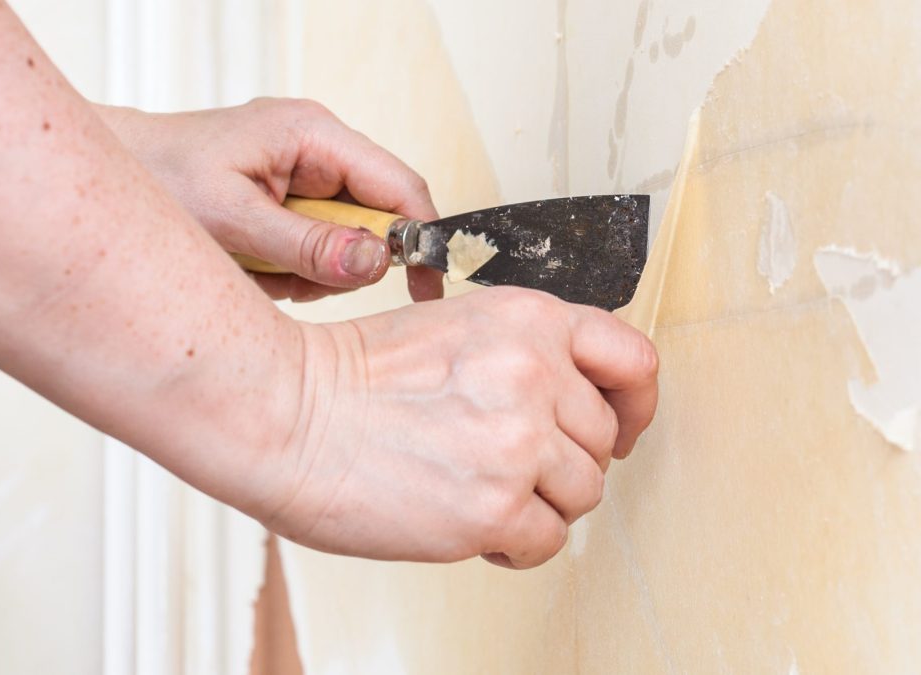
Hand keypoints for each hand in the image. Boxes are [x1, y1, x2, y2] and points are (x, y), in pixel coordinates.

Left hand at [98, 98, 444, 301]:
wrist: (115, 171)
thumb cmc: (157, 177)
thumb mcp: (232, 220)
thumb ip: (307, 247)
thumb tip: (377, 263)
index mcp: (313, 135)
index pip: (400, 186)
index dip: (421, 238)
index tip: (426, 288)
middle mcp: (318, 150)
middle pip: (377, 221)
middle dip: (340, 263)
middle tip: (290, 277)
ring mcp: (305, 176)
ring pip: (347, 243)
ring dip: (308, 272)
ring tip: (255, 265)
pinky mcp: (290, 202)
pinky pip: (317, 250)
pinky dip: (290, 271)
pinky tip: (252, 263)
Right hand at [259, 287, 658, 568]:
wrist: (286, 415)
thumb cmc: (348, 378)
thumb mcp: (453, 328)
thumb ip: (523, 357)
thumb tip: (571, 414)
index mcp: (527, 319)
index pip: (633, 359)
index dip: (634, 403)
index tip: (620, 427)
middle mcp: (535, 374)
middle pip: (603, 441)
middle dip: (560, 461)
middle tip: (505, 466)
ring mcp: (518, 442)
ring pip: (583, 494)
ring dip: (539, 504)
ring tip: (480, 493)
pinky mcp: (495, 507)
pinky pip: (548, 542)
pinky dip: (515, 544)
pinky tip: (471, 524)